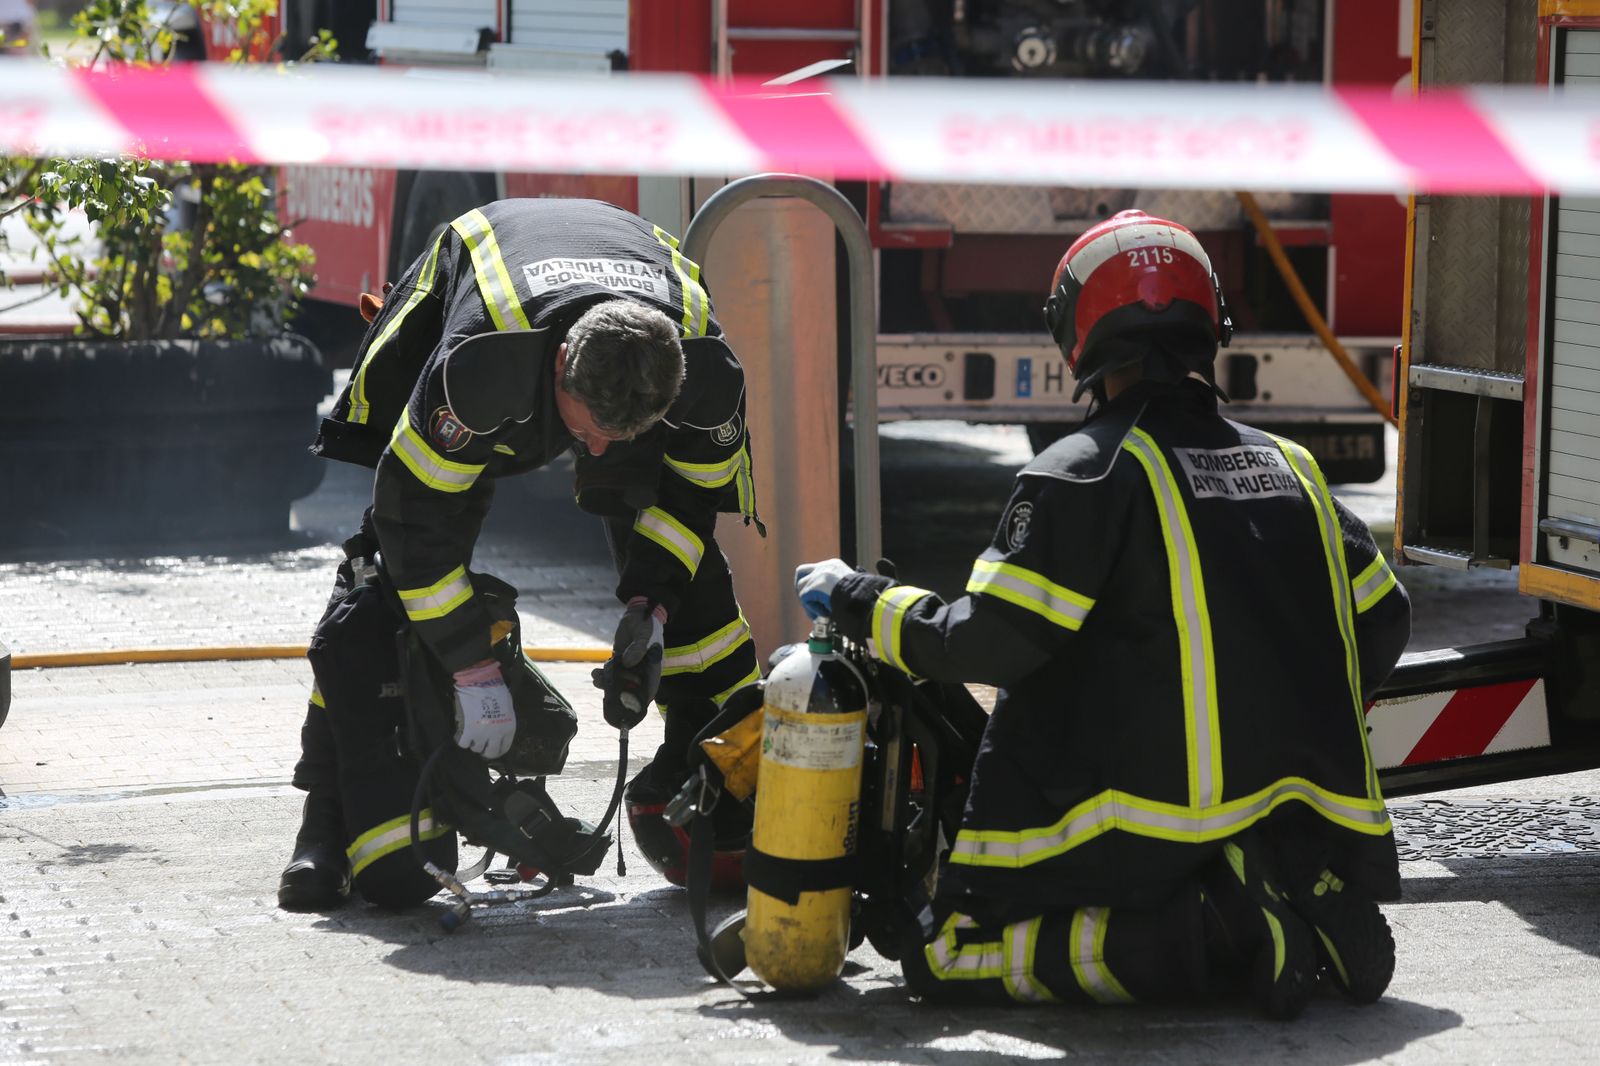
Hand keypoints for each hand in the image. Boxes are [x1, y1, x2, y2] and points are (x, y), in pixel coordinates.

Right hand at [451, 661, 515, 758]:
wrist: (480, 681)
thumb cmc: (496, 690)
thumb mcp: (507, 708)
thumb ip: (503, 722)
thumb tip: (497, 731)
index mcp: (509, 728)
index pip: (504, 748)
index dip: (496, 749)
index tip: (490, 747)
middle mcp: (496, 734)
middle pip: (490, 753)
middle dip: (484, 751)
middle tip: (479, 745)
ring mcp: (481, 734)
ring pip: (476, 748)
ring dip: (473, 742)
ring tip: (470, 732)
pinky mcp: (467, 731)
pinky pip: (463, 743)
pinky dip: (461, 738)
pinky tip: (462, 731)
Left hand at [596, 598, 665, 729]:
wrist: (637, 613)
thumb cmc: (647, 624)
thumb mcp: (644, 635)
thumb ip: (638, 648)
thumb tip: (627, 663)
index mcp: (652, 668)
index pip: (648, 690)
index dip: (639, 702)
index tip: (628, 708)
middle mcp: (641, 671)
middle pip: (630, 689)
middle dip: (617, 694)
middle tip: (605, 691)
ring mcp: (630, 667)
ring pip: (618, 682)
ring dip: (606, 684)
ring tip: (597, 678)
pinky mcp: (619, 661)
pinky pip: (611, 672)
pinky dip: (602, 675)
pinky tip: (595, 672)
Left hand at [795, 558, 855, 618]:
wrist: (862, 600)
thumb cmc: (860, 598)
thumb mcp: (848, 588)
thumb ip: (834, 589)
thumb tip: (826, 601)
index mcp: (834, 566)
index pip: (816, 570)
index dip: (811, 583)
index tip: (814, 596)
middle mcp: (825, 567)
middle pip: (801, 572)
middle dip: (800, 587)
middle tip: (806, 602)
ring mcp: (818, 575)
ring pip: (801, 588)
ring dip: (808, 603)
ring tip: (820, 613)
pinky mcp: (813, 586)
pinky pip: (804, 598)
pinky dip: (812, 608)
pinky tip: (824, 613)